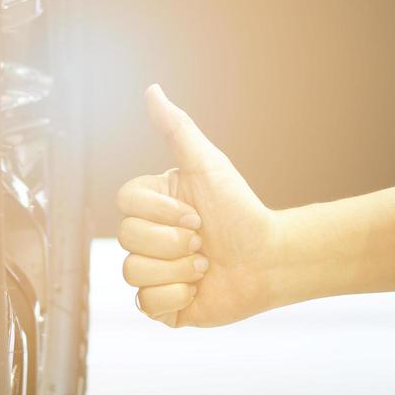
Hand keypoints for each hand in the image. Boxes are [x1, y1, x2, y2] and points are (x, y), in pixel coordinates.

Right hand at [116, 84, 280, 327]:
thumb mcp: (207, 164)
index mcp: (152, 205)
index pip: (124, 204)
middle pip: (127, 239)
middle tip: (203, 241)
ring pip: (132, 272)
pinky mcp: (163, 305)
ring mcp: (153, 272)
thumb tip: (152, 89)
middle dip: (173, 242)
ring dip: (177, 269)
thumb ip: (176, 128)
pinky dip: (176, 296)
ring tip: (205, 266)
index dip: (160, 213)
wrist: (270, 259)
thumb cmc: (240, 209)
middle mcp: (147, 237)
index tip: (195, 213)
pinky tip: (199, 289)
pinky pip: (146, 304)